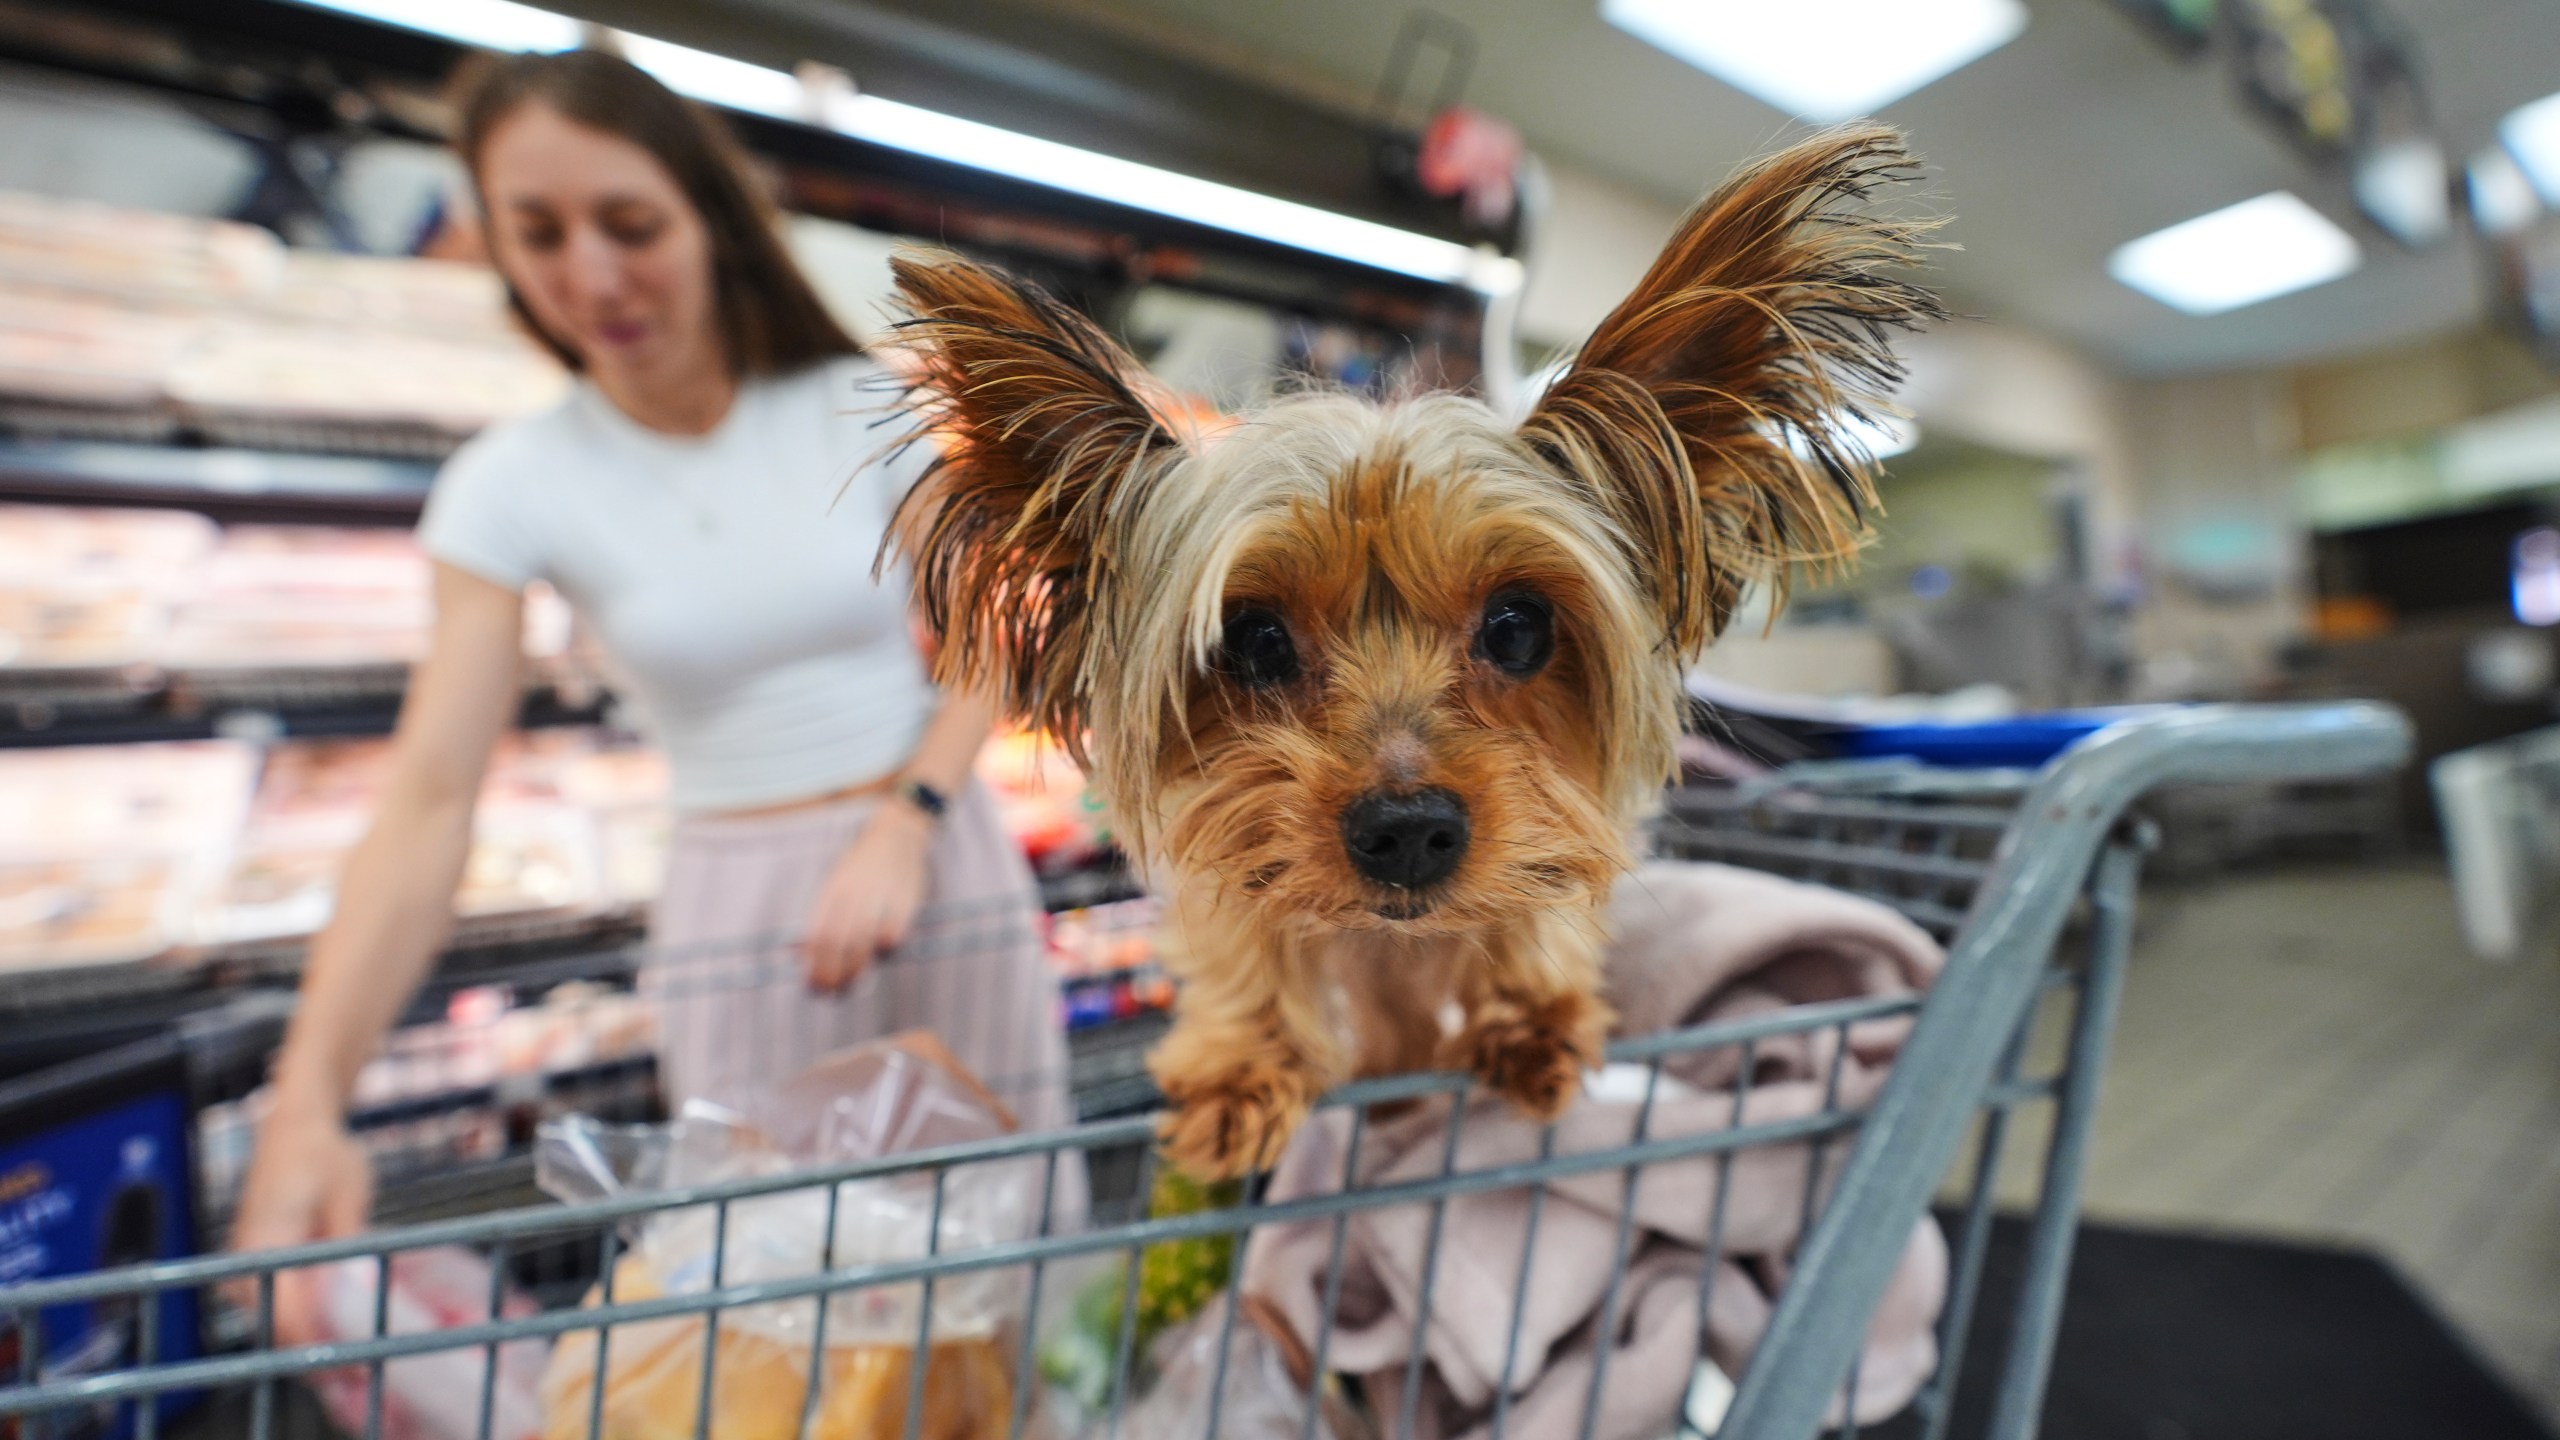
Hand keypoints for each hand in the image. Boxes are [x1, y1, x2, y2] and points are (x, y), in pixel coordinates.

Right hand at [228, 1102, 373, 1345]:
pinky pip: (273, 1303)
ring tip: (354, 1348)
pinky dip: (302, 1318)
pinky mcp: (252, 1264)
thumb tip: (359, 1289)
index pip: (286, 1313)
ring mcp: (243, 1264)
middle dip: (316, 1349)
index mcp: (265, 1243)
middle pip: (275, 1325)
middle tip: (361, 1365)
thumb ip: (348, 1244)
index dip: (319, 1342)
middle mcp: (243, 1261)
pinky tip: (336, 1324)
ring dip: (308, 1336)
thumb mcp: (349, 1196)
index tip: (354, 1359)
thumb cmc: (325, 1154)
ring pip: (273, 1319)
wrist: (293, 1126)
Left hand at [804, 803, 933, 990]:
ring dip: (855, 971)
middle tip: (830, 994)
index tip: (811, 987)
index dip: (813, 965)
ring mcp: (879, 899)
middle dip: (832, 975)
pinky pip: (892, 937)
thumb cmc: (861, 867)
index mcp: (833, 892)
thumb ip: (822, 918)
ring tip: (849, 986)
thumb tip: (801, 956)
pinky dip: (884, 952)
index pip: (818, 935)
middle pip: (839, 944)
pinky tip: (878, 957)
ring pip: (864, 945)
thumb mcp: (835, 884)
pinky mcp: (905, 903)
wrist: (896, 837)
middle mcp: (854, 896)